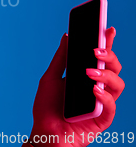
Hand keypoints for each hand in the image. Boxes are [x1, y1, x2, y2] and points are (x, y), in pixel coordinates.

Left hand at [27, 28, 123, 146]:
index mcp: (85, 76)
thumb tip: (67, 36)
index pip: (100, 57)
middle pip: (114, 67)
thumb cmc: (47, 107)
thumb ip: (61, 58)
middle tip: (95, 51)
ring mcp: (101, 102)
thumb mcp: (50, 78)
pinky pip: (111, 106)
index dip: (107, 42)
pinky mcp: (103, 119)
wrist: (44, 132)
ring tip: (89, 73)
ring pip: (118, 84)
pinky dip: (104, 96)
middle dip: (109, 56)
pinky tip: (93, 90)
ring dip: (105, 75)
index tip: (107, 28)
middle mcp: (97, 87)